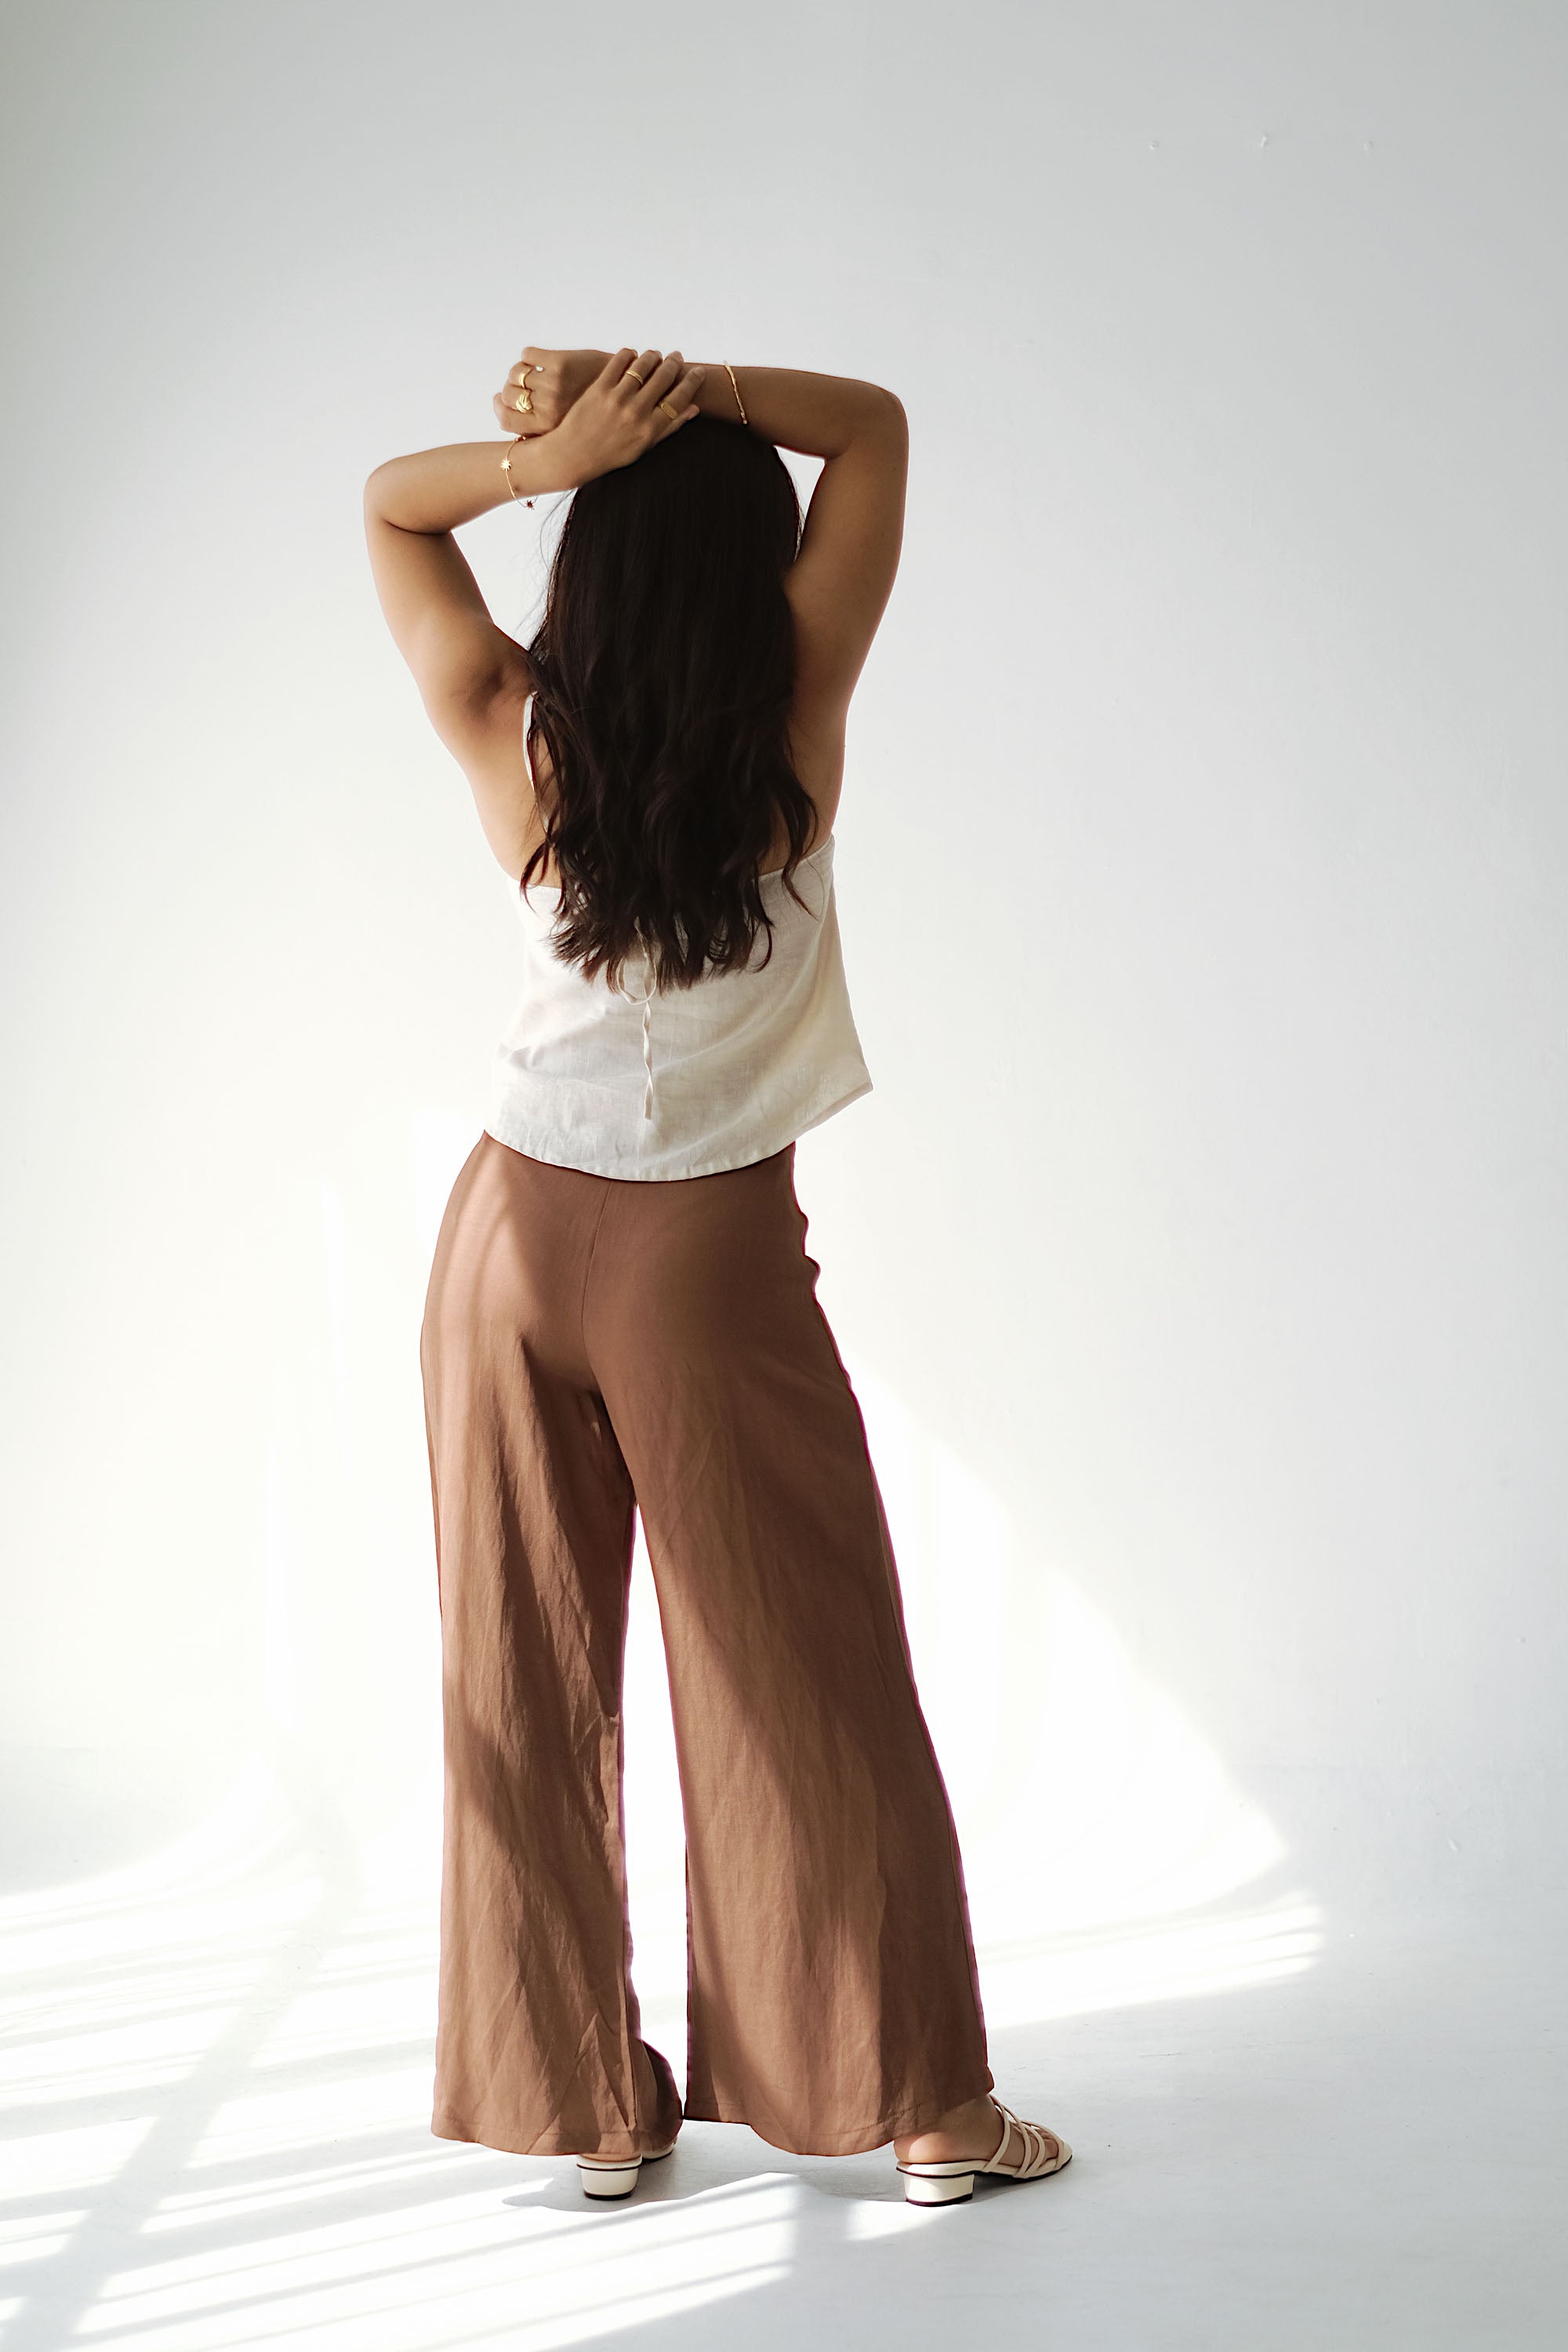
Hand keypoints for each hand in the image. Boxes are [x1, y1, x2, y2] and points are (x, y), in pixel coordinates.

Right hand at [493, 347, 607, 437]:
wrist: (625, 388)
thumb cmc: (595, 413)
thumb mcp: (566, 432)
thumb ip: (541, 431)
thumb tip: (514, 430)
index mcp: (548, 428)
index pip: (505, 420)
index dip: (500, 409)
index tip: (500, 401)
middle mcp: (548, 407)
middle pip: (508, 394)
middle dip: (509, 388)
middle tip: (518, 386)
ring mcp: (554, 384)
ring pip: (516, 373)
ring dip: (520, 371)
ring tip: (529, 372)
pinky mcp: (560, 362)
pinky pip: (527, 354)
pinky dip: (529, 355)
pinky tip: (539, 359)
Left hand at [548, 348, 705, 485]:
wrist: (573, 455)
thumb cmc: (611, 454)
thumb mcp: (643, 447)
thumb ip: (669, 427)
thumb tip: (694, 409)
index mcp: (650, 429)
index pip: (680, 399)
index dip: (693, 382)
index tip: (699, 372)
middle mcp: (636, 412)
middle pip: (664, 377)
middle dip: (675, 362)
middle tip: (677, 357)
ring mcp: (617, 399)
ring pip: (644, 365)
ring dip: (654, 355)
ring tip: (656, 355)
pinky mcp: (599, 388)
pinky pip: (620, 361)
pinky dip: (629, 354)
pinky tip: (632, 356)